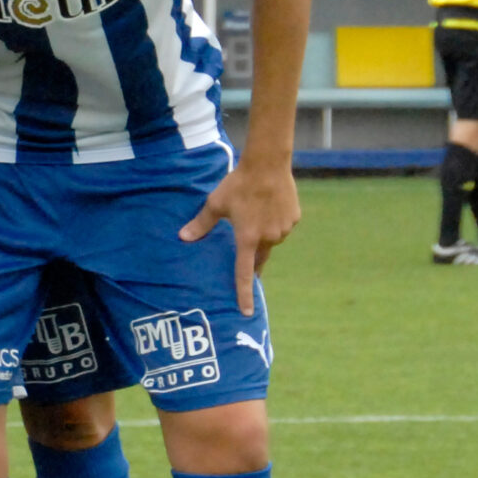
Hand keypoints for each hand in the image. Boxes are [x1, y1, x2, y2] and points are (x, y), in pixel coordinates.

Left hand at [181, 162, 298, 314]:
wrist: (268, 165)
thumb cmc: (237, 185)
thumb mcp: (215, 204)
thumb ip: (201, 225)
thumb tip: (183, 238)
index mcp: (247, 239)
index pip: (244, 273)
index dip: (244, 293)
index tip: (246, 311)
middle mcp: (269, 238)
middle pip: (259, 258)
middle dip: (253, 263)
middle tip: (247, 263)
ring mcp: (284, 229)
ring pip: (271, 241)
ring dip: (262, 236)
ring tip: (254, 215)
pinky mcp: (294, 219)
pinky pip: (282, 227)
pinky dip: (273, 223)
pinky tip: (267, 207)